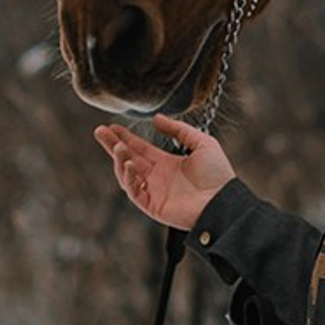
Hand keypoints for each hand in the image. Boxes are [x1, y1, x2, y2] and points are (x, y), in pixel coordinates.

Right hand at [93, 112, 234, 231]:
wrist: (224, 201)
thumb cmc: (218, 174)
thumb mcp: (202, 143)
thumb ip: (179, 129)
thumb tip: (156, 118)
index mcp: (167, 164)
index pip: (140, 148)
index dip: (125, 137)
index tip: (111, 126)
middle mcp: (157, 178)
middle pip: (128, 159)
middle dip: (112, 145)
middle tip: (100, 131)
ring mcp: (153, 192)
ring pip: (127, 175)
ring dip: (120, 160)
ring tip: (118, 147)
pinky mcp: (153, 206)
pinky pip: (134, 192)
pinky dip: (129, 178)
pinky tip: (130, 164)